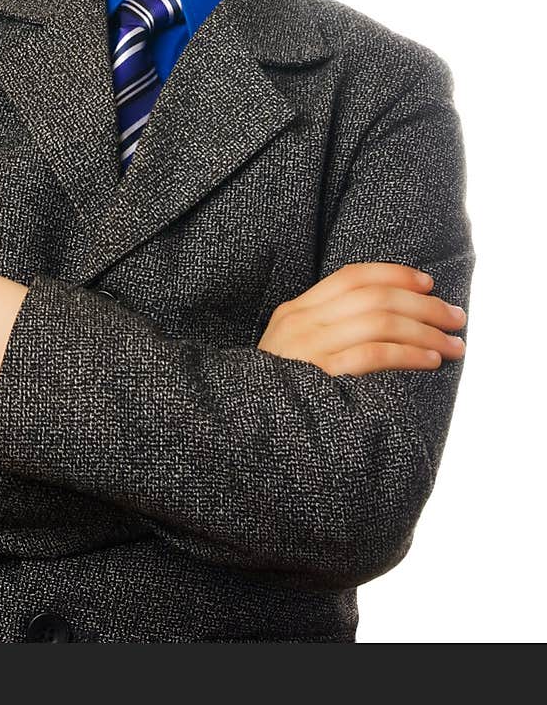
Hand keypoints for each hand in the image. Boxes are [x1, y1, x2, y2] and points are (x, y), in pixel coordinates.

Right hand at [256, 262, 466, 376]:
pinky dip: (408, 354)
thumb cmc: (281, 396)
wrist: (247, 430)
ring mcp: (308, 348)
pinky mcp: (321, 376)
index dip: (394, 274)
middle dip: (425, 305)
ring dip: (427, 331)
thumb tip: (386, 318)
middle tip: (457, 318)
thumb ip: (326, 332)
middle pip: (375, 297)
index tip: (429, 283)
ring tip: (454, 345)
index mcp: (295, 311)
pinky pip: (374, 355)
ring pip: (380, 322)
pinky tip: (430, 361)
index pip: (352, 276)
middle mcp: (301, 322)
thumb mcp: (293, 352)